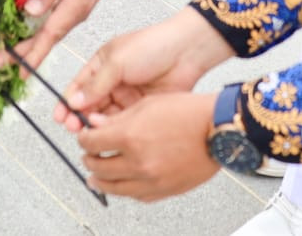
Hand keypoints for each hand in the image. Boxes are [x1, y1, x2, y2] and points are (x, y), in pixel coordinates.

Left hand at [0, 0, 134, 74]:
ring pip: (49, 29)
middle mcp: (76, 11)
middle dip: (23, 53)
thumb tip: (30, 12)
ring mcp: (76, 7)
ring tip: (8, 52)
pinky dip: (38, 27)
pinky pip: (53, 18)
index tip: (19, 70)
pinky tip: (25, 27)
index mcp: (75, 5)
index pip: (50, 36)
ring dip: (29, 42)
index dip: (33, 54)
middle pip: (47, 38)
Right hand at [56, 9, 232, 129]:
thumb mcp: (117, 61)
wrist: (186, 52)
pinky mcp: (141, 110)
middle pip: (90, 105)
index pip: (79, 86)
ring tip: (90, 132)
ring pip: (105, 116)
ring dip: (95, 125)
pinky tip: (108, 133)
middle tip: (74, 128)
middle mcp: (112, 82)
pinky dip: (113, 129)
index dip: (68, 102)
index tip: (60, 116)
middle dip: (80, 117)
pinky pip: (123, 123)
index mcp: (102, 65)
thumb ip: (96, 83)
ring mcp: (127, 97)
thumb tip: (74, 101)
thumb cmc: (153, 46)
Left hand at [77, 93, 216, 201]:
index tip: (84, 136)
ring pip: (113, 187)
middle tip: (88, 155)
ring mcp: (151, 180)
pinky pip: (136, 196)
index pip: (91, 143)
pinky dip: (125, 189)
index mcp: (130, 137)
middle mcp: (138, 162)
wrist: (218, 130)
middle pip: (98, 168)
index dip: (83, 138)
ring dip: (100, 180)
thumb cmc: (189, 113)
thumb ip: (118, 118)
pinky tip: (122, 184)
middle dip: (89, 160)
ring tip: (95, 177)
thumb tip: (96, 125)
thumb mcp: (148, 105)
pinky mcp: (164, 191)